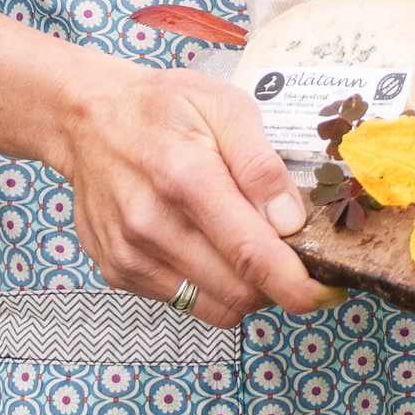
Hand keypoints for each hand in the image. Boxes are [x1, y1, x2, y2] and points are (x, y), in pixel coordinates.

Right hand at [0, 10, 321, 325]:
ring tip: (245, 246)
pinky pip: (184, 301)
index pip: (251, 254)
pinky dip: (209, 286)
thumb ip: (262, 166)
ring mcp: (129, 254)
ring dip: (245, 290)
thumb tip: (292, 222)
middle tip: (288, 253)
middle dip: (276, 283)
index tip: (327, 294)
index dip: (296, 285)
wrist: (87, 118)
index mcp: (186, 178)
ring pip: (214, 307)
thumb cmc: (162, 107)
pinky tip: (205, 245)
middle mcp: (151, 225)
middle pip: (238, 291)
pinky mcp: (117, 271)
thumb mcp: (225, 108)